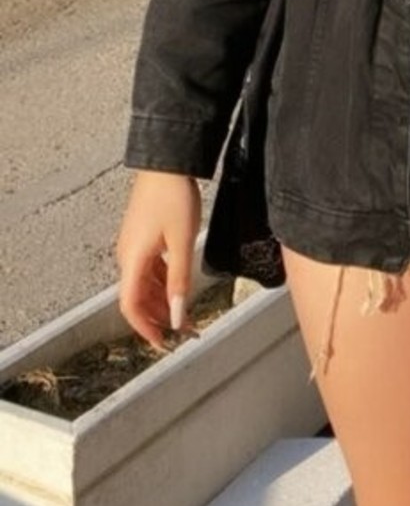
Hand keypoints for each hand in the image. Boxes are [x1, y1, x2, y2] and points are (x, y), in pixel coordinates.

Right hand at [116, 171, 201, 348]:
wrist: (166, 162)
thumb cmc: (174, 198)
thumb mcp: (182, 242)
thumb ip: (179, 281)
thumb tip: (177, 316)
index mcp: (132, 260)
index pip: (130, 306)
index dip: (145, 329)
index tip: (164, 343)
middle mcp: (126, 256)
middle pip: (138, 298)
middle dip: (160, 318)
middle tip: (187, 332)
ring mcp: (132, 246)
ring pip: (144, 284)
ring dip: (163, 302)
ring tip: (187, 313)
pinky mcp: (141, 236)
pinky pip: (148, 269)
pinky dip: (162, 283)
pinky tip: (178, 287)